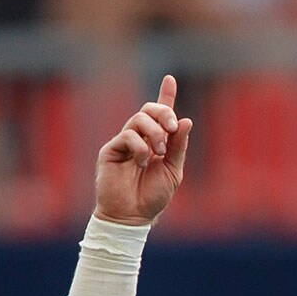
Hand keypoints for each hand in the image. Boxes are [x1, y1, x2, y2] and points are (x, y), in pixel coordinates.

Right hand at [95, 74, 193, 226]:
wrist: (133, 216)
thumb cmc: (152, 196)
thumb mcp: (173, 171)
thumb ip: (178, 147)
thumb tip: (185, 121)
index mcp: (156, 142)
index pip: (160, 115)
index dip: (165, 95)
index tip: (170, 79)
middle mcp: (139, 138)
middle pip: (149, 110)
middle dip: (164, 113)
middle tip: (171, 129)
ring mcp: (124, 143)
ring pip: (138, 119)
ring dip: (154, 132)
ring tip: (159, 152)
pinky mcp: (111, 150)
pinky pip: (127, 136)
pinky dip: (139, 147)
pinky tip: (142, 163)